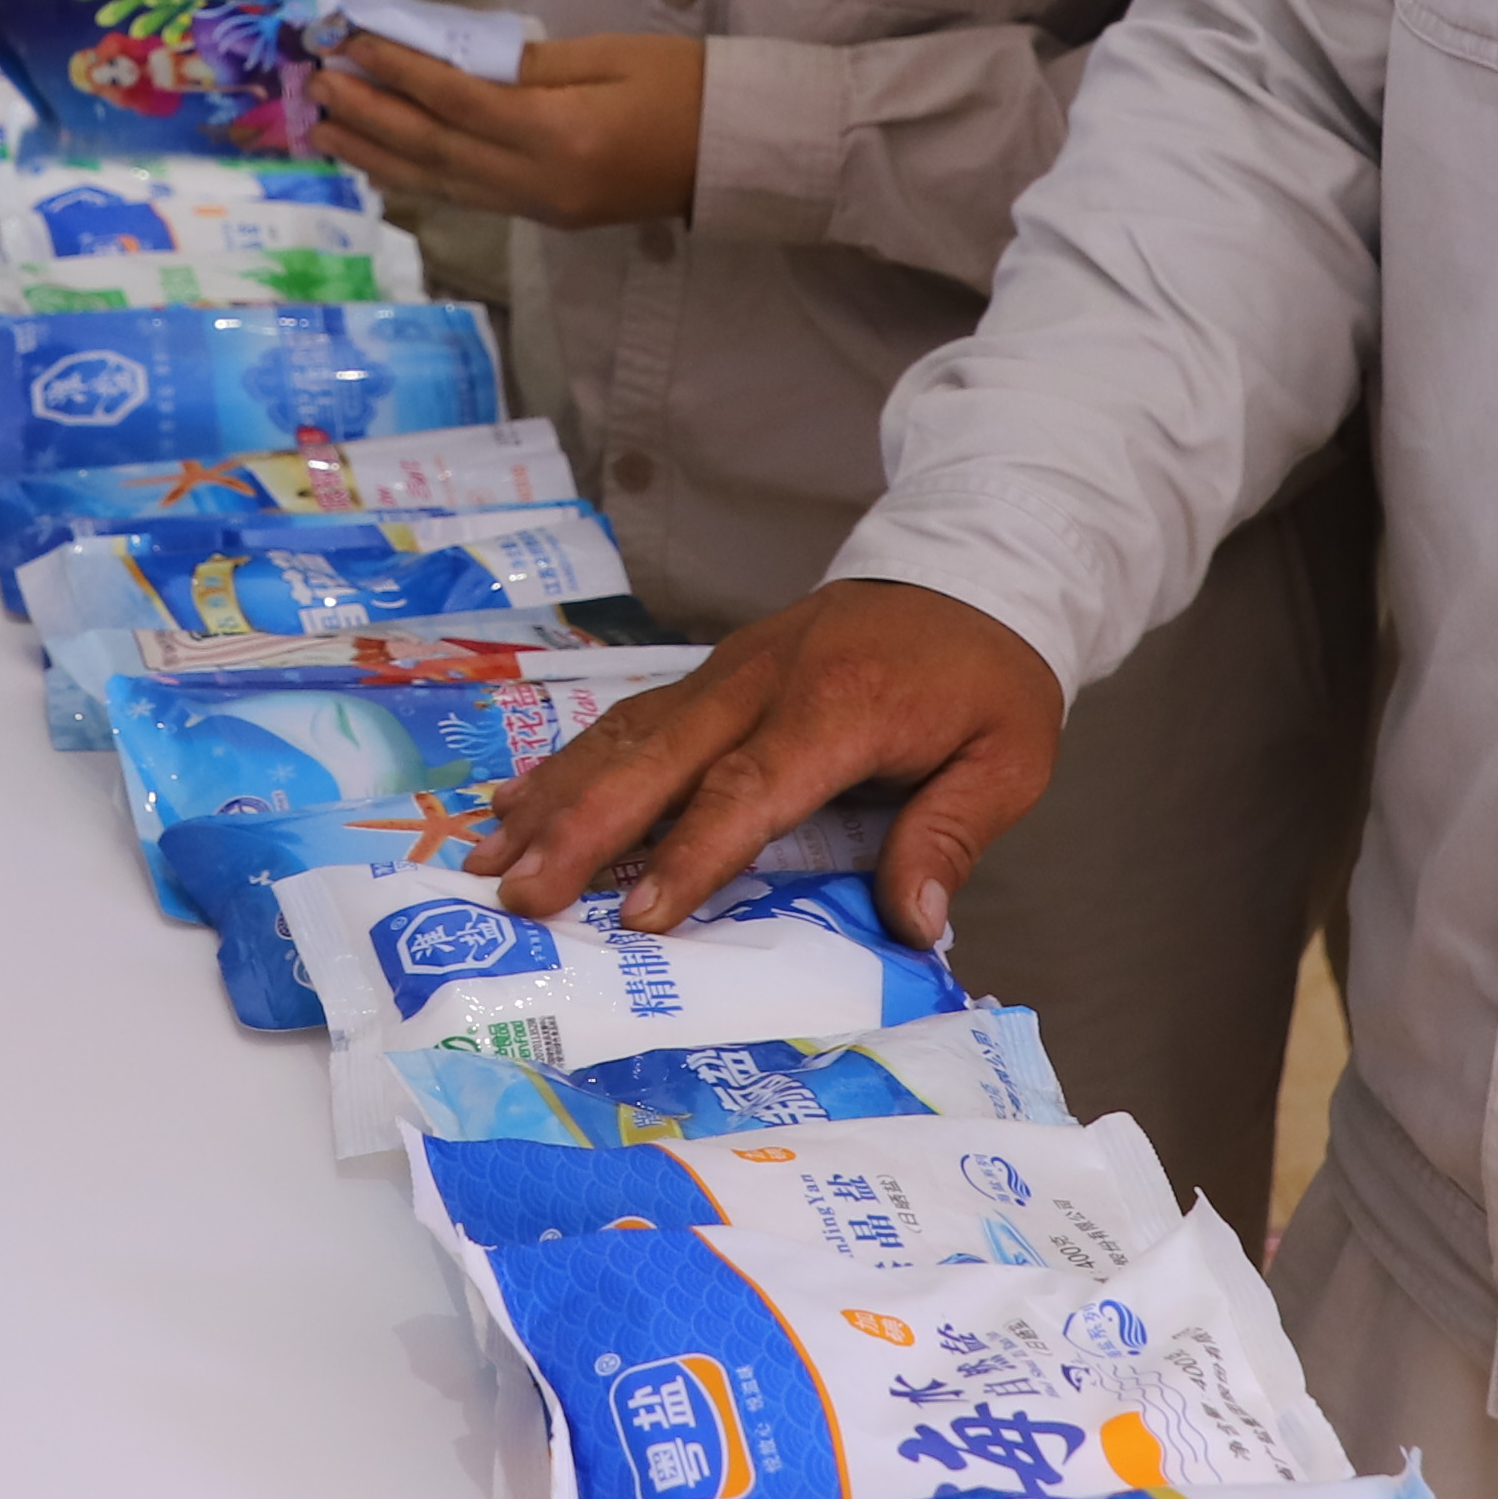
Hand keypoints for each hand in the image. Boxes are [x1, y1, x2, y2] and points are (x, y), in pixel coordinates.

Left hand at [318, 32, 705, 230]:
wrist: (741, 155)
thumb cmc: (688, 87)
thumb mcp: (611, 56)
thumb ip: (531, 64)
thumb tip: (457, 61)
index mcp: (559, 134)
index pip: (455, 100)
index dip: (396, 72)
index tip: (347, 43)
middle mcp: (539, 182)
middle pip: (434, 148)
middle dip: (370, 115)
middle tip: (315, 85)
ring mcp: (541, 208)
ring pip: (441, 181)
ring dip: (378, 153)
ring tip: (325, 129)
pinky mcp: (547, 218)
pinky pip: (467, 196)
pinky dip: (417, 177)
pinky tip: (381, 162)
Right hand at [469, 578, 1061, 949]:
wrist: (969, 574)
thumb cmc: (985, 680)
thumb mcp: (1006, 758)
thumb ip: (951, 835)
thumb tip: (913, 925)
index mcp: (839, 706)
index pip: (752, 787)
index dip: (693, 853)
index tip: (642, 917)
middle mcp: (764, 681)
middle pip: (658, 758)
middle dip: (583, 830)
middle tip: (518, 895)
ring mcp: (727, 671)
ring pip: (625, 735)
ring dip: (554, 799)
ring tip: (490, 860)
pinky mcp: (710, 674)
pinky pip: (629, 718)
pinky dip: (567, 762)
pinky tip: (516, 800)